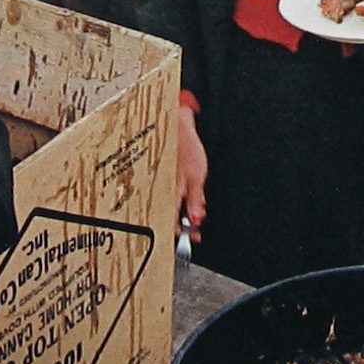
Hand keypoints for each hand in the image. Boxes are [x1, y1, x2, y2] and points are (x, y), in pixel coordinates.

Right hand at [177, 105, 207, 229]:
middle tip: (196, 226)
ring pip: (175, 204)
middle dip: (186, 222)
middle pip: (172, 215)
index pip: (173, 220)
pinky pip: (176, 192)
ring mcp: (166, 183)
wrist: (178, 127)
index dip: (183, 231)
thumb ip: (195, 200)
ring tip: (199, 207)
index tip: (194, 235)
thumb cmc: (186, 147)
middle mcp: (165, 189)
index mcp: (171, 192)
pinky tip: (195, 195)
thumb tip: (196, 220)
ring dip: (187, 210)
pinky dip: (186, 197)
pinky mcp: (169, 176)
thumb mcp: (197, 178)